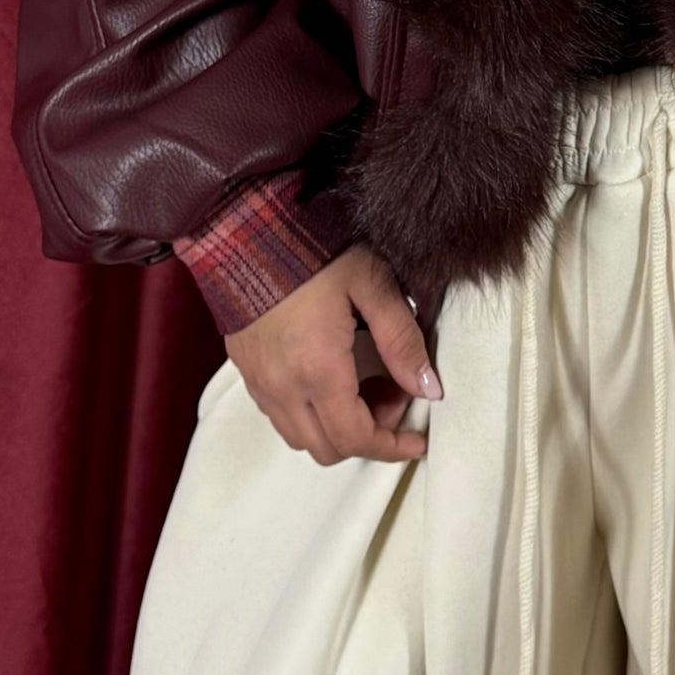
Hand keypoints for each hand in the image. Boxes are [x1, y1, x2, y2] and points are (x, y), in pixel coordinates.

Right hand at [226, 241, 441, 464]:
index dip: (391, 446)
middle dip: (368, 433)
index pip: (356, 438)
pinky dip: (310, 412)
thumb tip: (428, 387)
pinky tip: (330, 373)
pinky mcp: (246, 370)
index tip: (417, 439)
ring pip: (301, 437)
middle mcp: (283, 386)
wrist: (247, 225)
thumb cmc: (312, 247)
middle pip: (329, 448)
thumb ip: (402, 339)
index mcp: (318, 369)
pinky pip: (279, 415)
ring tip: (363, 381)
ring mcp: (259, 381)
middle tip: (393, 391)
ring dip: (337, 426)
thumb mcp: (372, 282)